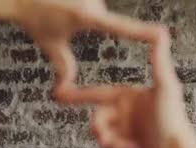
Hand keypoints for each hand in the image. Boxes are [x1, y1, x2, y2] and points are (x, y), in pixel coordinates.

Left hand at [13, 0, 161, 97]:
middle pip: (102, 15)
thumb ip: (64, 66)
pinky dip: (80, 1)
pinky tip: (63, 2)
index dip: (144, 33)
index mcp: (88, 17)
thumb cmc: (33, 19)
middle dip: (88, 19)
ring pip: (96, 4)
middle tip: (65, 17)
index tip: (162, 36)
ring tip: (61, 8)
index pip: (123, 28)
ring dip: (82, 8)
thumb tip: (67, 90)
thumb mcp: (50, 44)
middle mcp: (92, 1)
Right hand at [61, 28, 195, 147]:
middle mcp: (127, 113)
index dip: (80, 95)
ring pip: (102, 134)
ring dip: (109, 141)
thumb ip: (159, 62)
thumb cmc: (174, 120)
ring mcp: (127, 131)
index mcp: (131, 97)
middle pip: (98, 117)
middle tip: (101, 135)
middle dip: (98, 126)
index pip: (100, 93)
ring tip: (121, 146)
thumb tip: (160, 34)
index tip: (60, 96)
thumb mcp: (166, 87)